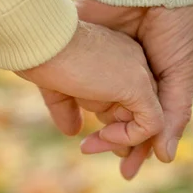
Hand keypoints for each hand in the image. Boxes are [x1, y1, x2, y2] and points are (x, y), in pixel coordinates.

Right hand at [18, 21, 164, 155]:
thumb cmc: (44, 59)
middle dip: (121, 137)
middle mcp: (135, 63)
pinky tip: (104, 135)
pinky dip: (130, 138)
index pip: (127, 98)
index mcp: (118, 58)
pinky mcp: (139, 87)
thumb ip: (67, 108)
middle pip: (140, 109)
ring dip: (122, 142)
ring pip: (147, 120)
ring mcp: (140, 74)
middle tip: (91, 148)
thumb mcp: (58, 87)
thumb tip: (72, 131)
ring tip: (90, 147)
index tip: (88, 141)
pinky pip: (150, 124)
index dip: (112, 122)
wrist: (42, 44)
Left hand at [76, 0, 192, 178]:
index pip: (147, 120)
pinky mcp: (80, 46)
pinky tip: (68, 122)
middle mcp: (129, 73)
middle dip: (112, 138)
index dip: (138, 146)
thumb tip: (165, 158)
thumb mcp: (181, 70)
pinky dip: (67, 102)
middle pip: (118, 116)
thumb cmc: (172, 23)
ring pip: (93, 102)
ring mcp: (102, 61)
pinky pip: (69, 82)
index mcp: (156, 78)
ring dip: (93, 121)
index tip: (126, 169)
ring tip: (88, 142)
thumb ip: (173, 112)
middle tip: (100, 153)